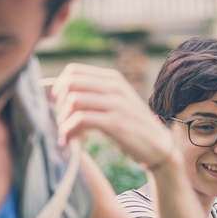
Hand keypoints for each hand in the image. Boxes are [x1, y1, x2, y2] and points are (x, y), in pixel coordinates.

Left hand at [51, 63, 172, 168]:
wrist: (158, 146)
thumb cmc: (132, 127)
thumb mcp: (116, 103)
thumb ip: (95, 95)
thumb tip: (58, 93)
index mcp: (113, 79)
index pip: (73, 71)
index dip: (58, 88)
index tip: (58, 106)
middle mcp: (115, 87)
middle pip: (71, 83)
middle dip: (58, 104)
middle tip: (60, 122)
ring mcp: (117, 104)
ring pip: (73, 100)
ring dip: (63, 120)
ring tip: (65, 135)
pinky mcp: (116, 122)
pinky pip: (81, 120)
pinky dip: (69, 131)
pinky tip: (71, 142)